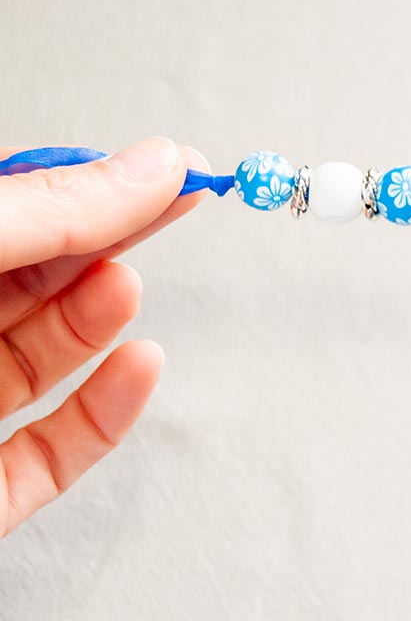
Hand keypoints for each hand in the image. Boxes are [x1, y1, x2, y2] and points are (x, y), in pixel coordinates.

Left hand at [0, 137, 206, 537]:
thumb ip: (45, 215)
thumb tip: (148, 168)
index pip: (11, 210)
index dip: (89, 184)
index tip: (168, 167)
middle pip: (30, 277)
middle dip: (108, 239)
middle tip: (183, 203)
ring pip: (40, 360)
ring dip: (100, 319)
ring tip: (130, 287)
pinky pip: (49, 454)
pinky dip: (106, 413)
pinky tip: (140, 366)